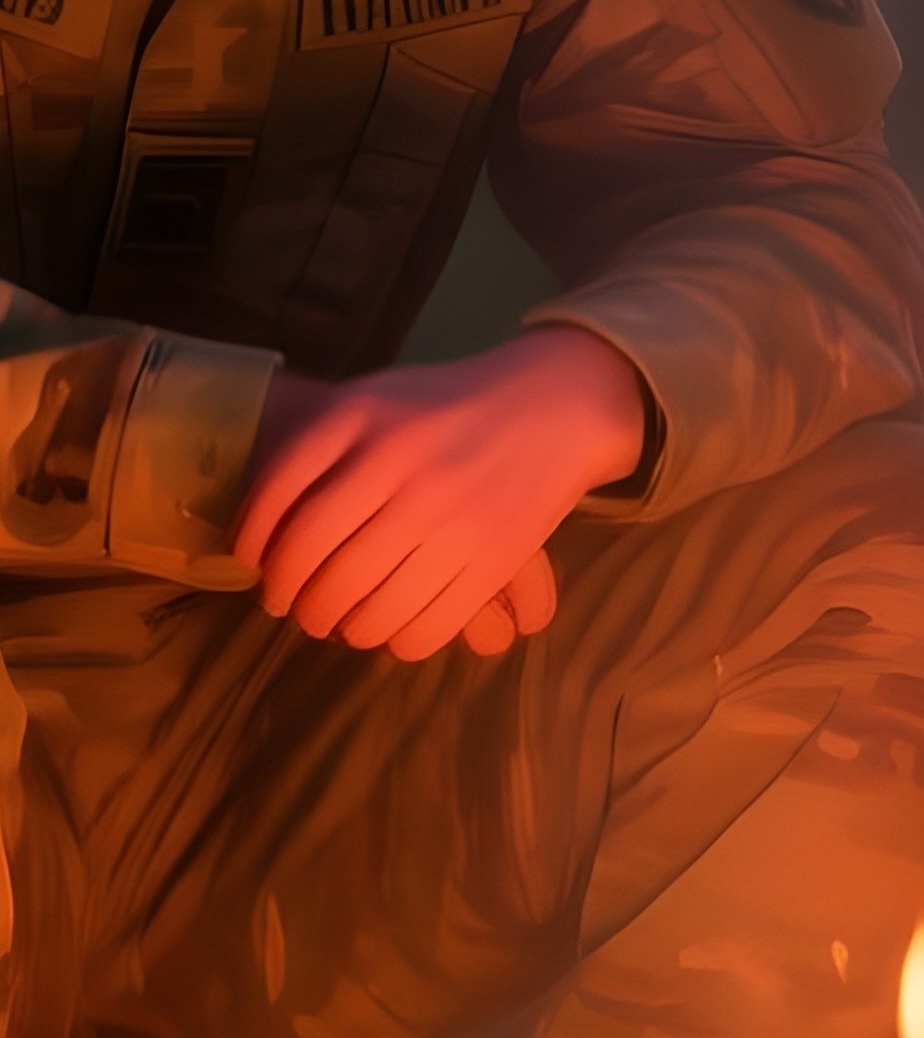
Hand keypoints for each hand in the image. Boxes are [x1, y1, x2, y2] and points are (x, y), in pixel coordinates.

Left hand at [233, 327, 647, 660]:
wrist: (551, 405)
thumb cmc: (444, 406)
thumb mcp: (371, 400)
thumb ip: (310, 451)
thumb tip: (255, 536)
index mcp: (369, 424)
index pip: (280, 507)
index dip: (254, 550)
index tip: (258, 566)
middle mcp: (409, 473)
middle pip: (318, 571)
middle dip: (295, 601)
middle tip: (299, 603)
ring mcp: (456, 520)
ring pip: (366, 612)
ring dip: (340, 628)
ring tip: (342, 618)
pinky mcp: (495, 560)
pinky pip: (422, 630)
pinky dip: (394, 640)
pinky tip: (392, 622)